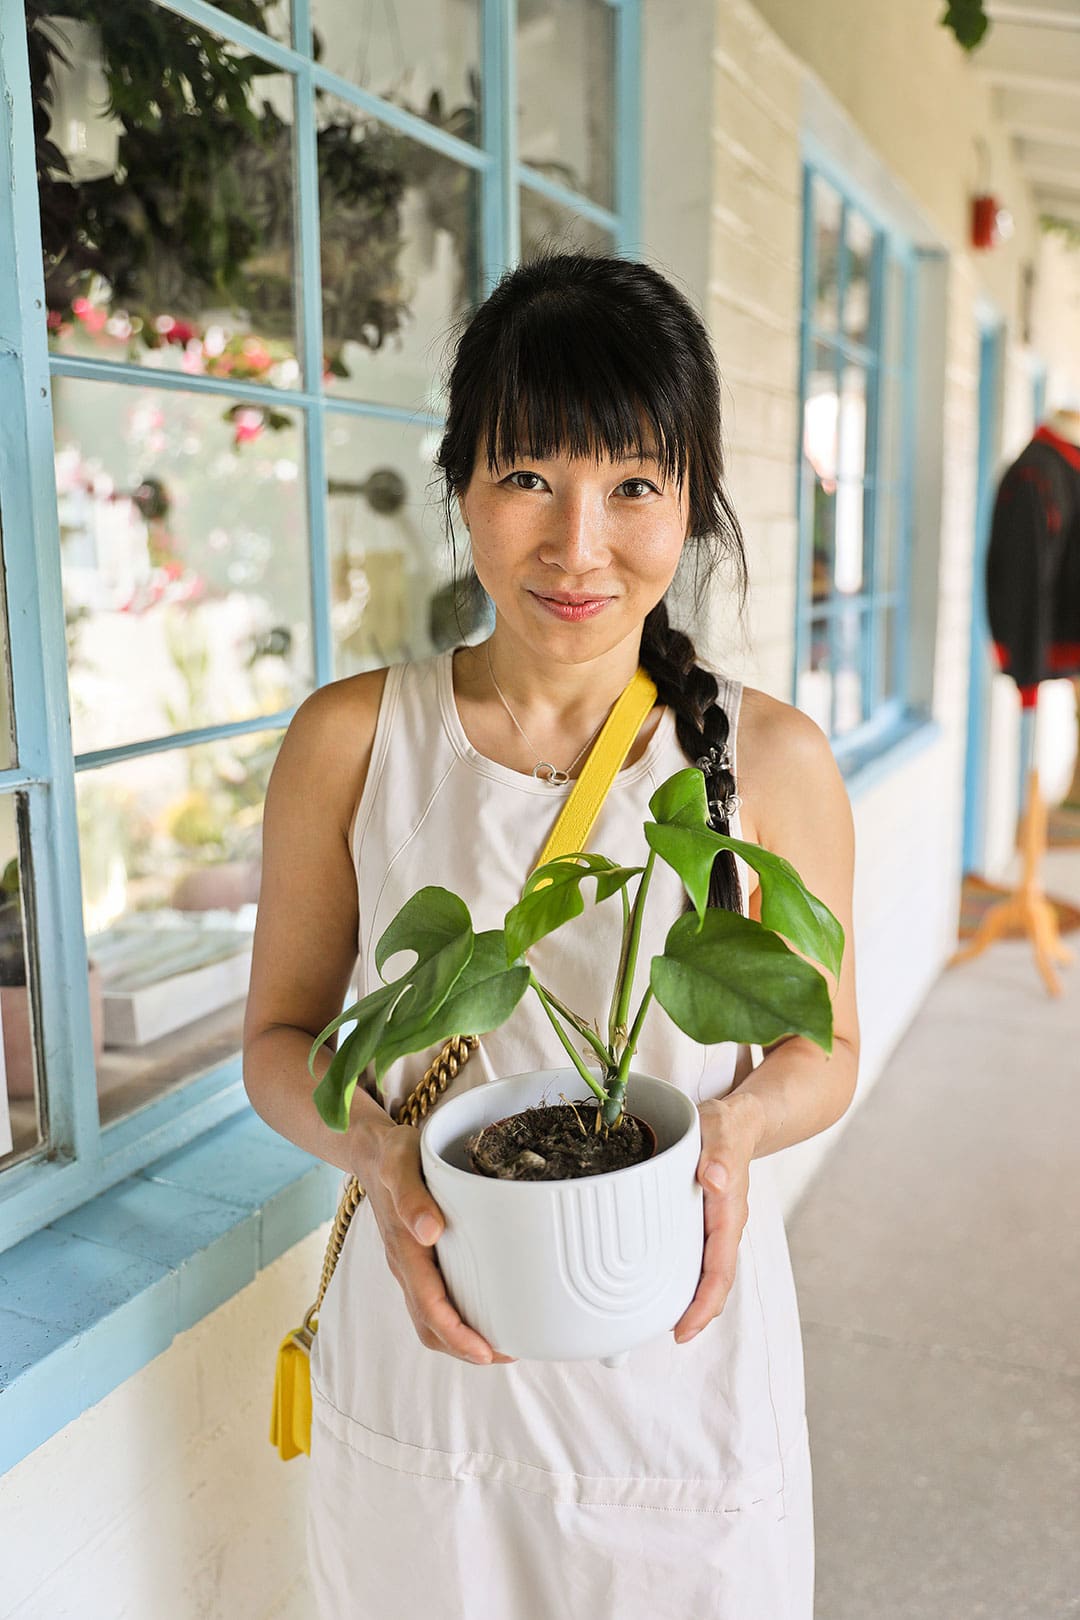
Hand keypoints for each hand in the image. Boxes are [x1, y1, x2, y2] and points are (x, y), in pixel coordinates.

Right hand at [360, 1123, 515, 1365]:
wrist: (374, 1151)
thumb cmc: (393, 1156)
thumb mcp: (402, 1165)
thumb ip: (412, 1196)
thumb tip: (429, 1231)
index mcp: (404, 1250)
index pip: (430, 1308)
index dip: (458, 1336)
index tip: (488, 1353)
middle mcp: (406, 1265)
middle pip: (431, 1325)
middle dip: (465, 1348)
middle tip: (508, 1353)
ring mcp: (411, 1265)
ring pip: (432, 1316)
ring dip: (462, 1337)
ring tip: (502, 1341)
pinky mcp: (420, 1258)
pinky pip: (435, 1298)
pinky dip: (458, 1315)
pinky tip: (484, 1308)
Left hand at [672, 1092, 761, 1343]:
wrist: (737, 1120)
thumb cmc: (729, 1125)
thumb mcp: (724, 1129)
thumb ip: (721, 1153)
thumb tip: (715, 1180)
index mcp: (729, 1214)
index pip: (719, 1271)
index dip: (703, 1305)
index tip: (682, 1331)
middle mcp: (721, 1227)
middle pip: (710, 1282)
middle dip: (691, 1314)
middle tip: (659, 1336)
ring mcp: (709, 1226)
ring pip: (698, 1271)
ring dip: (681, 1297)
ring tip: (647, 1318)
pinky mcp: (696, 1219)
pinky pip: (686, 1253)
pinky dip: (672, 1272)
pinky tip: (648, 1279)